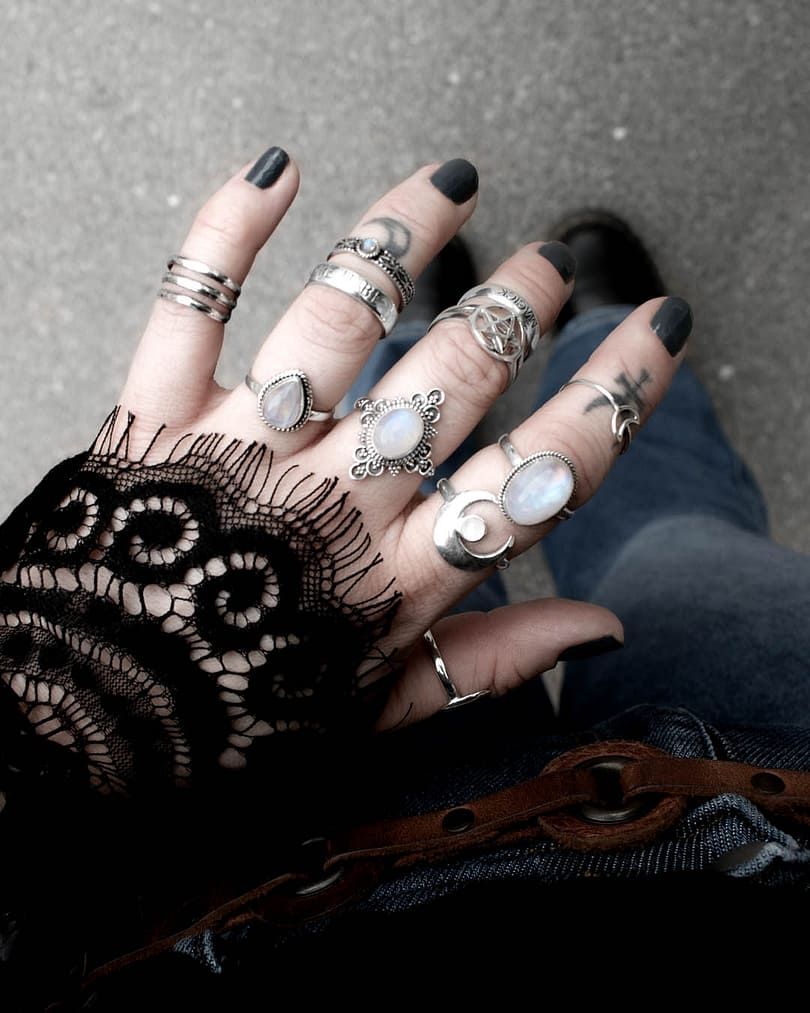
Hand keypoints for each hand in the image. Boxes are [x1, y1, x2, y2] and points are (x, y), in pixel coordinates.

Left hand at [113, 149, 685, 731]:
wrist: (103, 713)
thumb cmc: (243, 708)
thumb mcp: (382, 706)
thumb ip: (492, 661)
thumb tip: (601, 628)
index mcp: (402, 573)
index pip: (540, 471)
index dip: (611, 397)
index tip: (653, 335)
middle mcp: (339, 499)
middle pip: (455, 374)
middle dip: (517, 306)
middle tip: (545, 268)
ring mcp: (248, 448)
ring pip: (343, 314)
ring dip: (405, 237)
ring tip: (449, 186)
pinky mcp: (160, 414)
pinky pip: (194, 304)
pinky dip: (227, 230)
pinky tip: (277, 173)